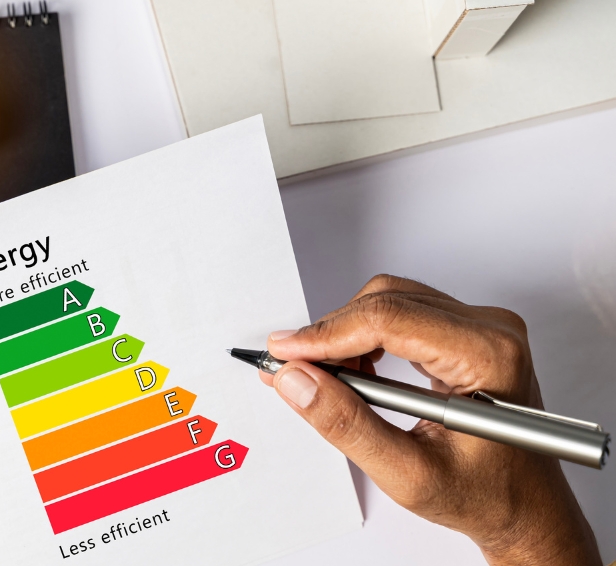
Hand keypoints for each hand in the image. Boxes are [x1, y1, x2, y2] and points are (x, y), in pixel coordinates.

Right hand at [264, 275, 600, 565]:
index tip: (284, 352)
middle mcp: (491, 329)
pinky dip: (365, 339)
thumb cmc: (488, 496)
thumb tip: (297, 381)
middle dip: (332, 335)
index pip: (389, 320)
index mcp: (489, 356)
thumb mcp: (409, 474)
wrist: (525, 508)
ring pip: (389, 302)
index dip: (327, 334)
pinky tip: (353, 373)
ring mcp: (481, 327)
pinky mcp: (466, 332)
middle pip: (387, 302)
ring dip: (346, 336)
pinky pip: (401, 314)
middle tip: (294, 369)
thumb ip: (348, 425)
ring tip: (326, 379)